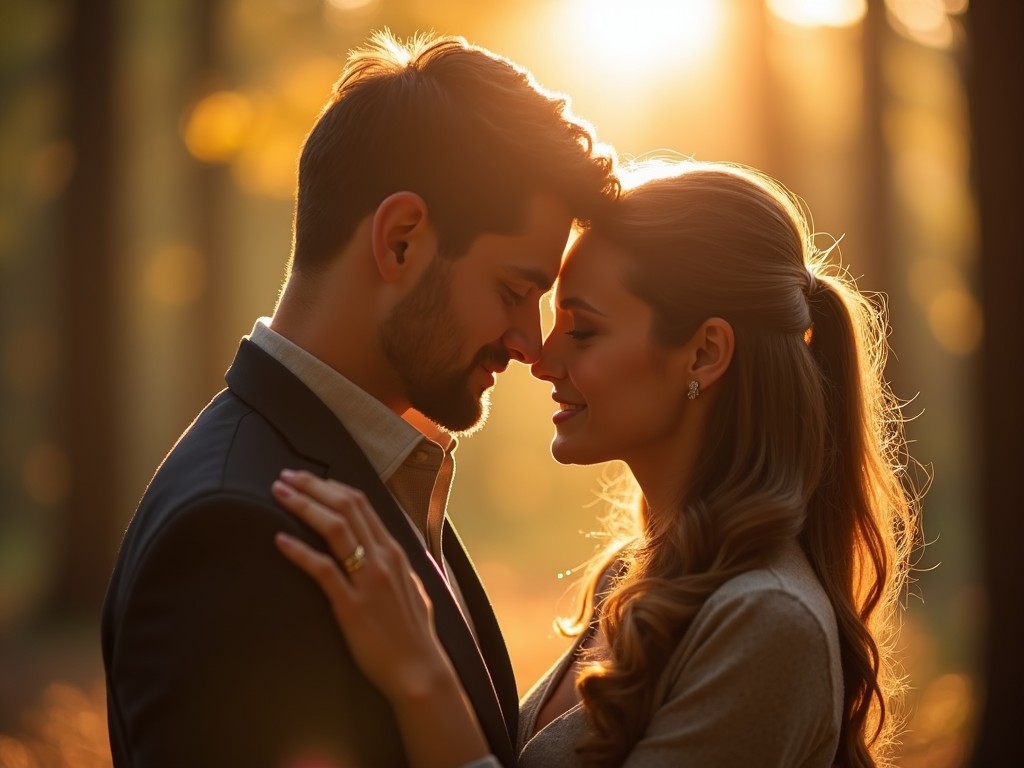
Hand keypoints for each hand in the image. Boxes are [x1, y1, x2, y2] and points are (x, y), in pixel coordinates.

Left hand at [271, 470, 452, 702]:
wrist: (418, 670)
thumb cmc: (414, 634)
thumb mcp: (412, 588)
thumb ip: (396, 567)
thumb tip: (383, 553)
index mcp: (394, 552)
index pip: (362, 504)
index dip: (331, 486)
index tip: (307, 479)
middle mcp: (383, 559)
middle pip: (346, 507)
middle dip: (312, 486)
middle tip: (285, 477)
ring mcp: (368, 580)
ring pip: (336, 529)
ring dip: (304, 506)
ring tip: (279, 495)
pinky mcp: (352, 606)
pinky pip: (323, 570)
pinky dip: (300, 551)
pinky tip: (280, 540)